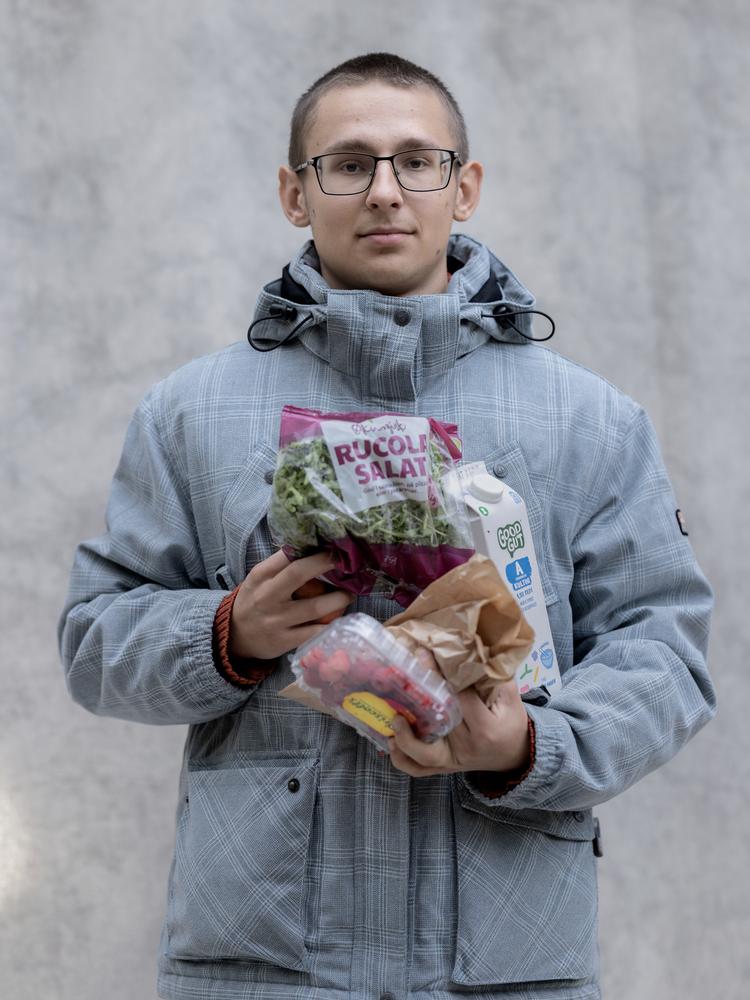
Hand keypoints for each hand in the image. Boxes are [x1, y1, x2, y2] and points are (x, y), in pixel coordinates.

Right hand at [229, 550, 353, 659]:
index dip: (311, 548)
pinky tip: (342, 618)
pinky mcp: (284, 641)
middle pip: (299, 573)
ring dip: (339, 598)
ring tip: (350, 593)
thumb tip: (315, 546)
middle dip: (325, 563)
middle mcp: (267, 596)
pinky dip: (332, 625)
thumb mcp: (259, 579)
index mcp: (261, 575)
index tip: (331, 544)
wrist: (234, 636)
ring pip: (315, 607)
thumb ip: (281, 565)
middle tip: (346, 561)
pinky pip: (315, 632)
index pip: (286, 554)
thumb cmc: (254, 600)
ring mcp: (276, 620)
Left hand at [388, 648, 530, 776]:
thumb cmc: (511, 722)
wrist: (516, 755)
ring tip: (393, 717)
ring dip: (404, 739)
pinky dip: (402, 758)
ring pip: (422, 756)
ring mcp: (452, 761)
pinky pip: (418, 769)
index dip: (438, 675)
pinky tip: (391, 741)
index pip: (457, 699)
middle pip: (436, 724)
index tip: (423, 654)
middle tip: (400, 678)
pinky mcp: (444, 768)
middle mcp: (465, 747)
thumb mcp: (510, 696)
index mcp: (484, 727)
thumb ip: (493, 674)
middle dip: (416, 701)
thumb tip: (470, 648)